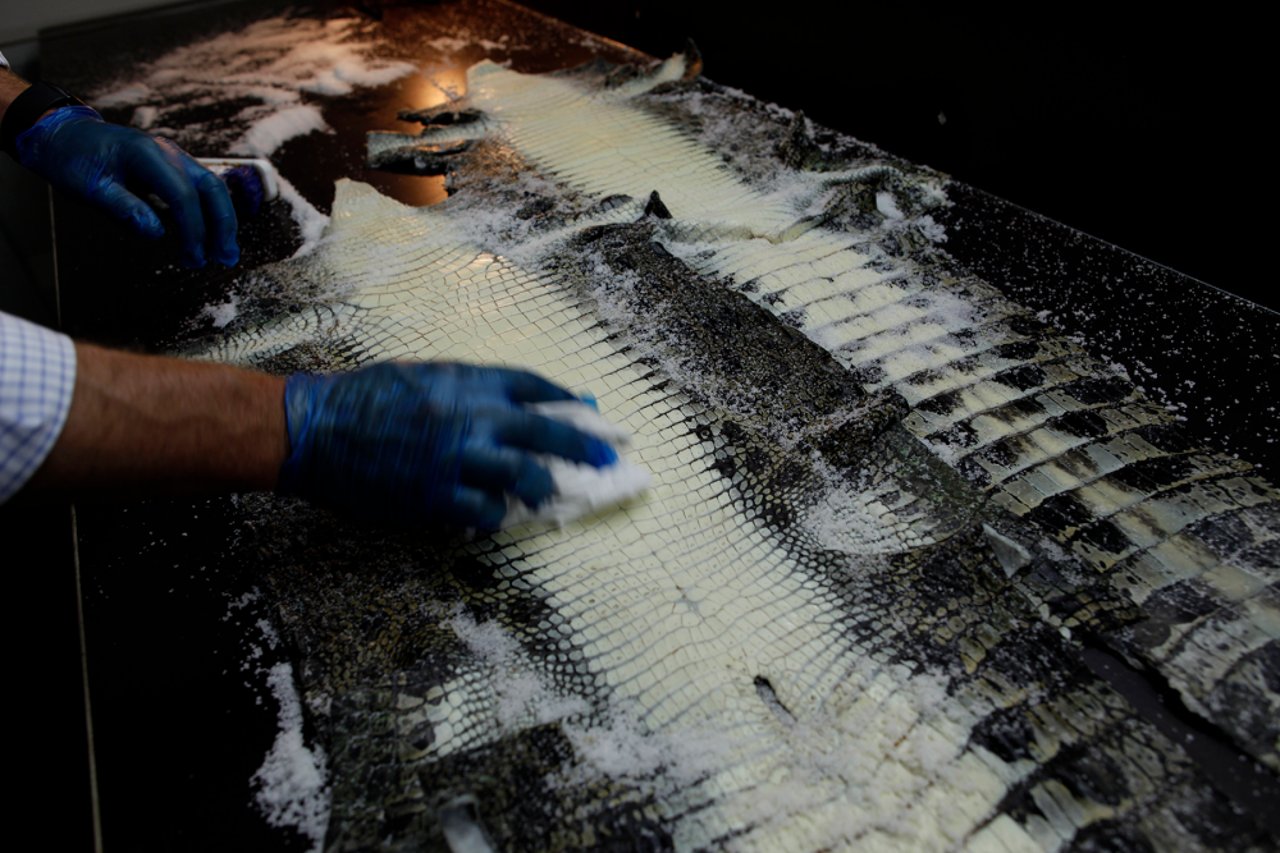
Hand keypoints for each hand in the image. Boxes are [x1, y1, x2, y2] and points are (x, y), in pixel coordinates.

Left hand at [15, 105, 238, 267]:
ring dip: (222, 220)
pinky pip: (200, 189)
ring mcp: (173, 157)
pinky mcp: (172, 167)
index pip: (183, 195)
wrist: (64, 135)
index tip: (194, 257)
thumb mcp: (90, 188)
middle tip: (226, 258)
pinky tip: (209, 236)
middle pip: (212, 187)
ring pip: (212, 187)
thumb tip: (156, 233)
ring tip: (224, 253)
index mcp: (146, 154)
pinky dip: (209, 213)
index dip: (193, 230)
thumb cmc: (73, 160)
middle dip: (223, 224)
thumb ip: (123, 209)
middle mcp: (167, 152)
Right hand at [277, 362, 617, 528]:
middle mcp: (471, 418)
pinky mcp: (436, 498)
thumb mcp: (424, 375)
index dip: (565, 400)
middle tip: (608, 457)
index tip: (587, 409)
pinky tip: (499, 514)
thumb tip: (511, 403)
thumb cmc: (365, 397)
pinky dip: (496, 514)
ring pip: (524, 477)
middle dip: (583, 446)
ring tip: (553, 494)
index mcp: (467, 382)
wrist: (316, 429)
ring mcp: (457, 460)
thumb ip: (468, 388)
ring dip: (545, 487)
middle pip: (545, 432)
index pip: (533, 387)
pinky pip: (484, 511)